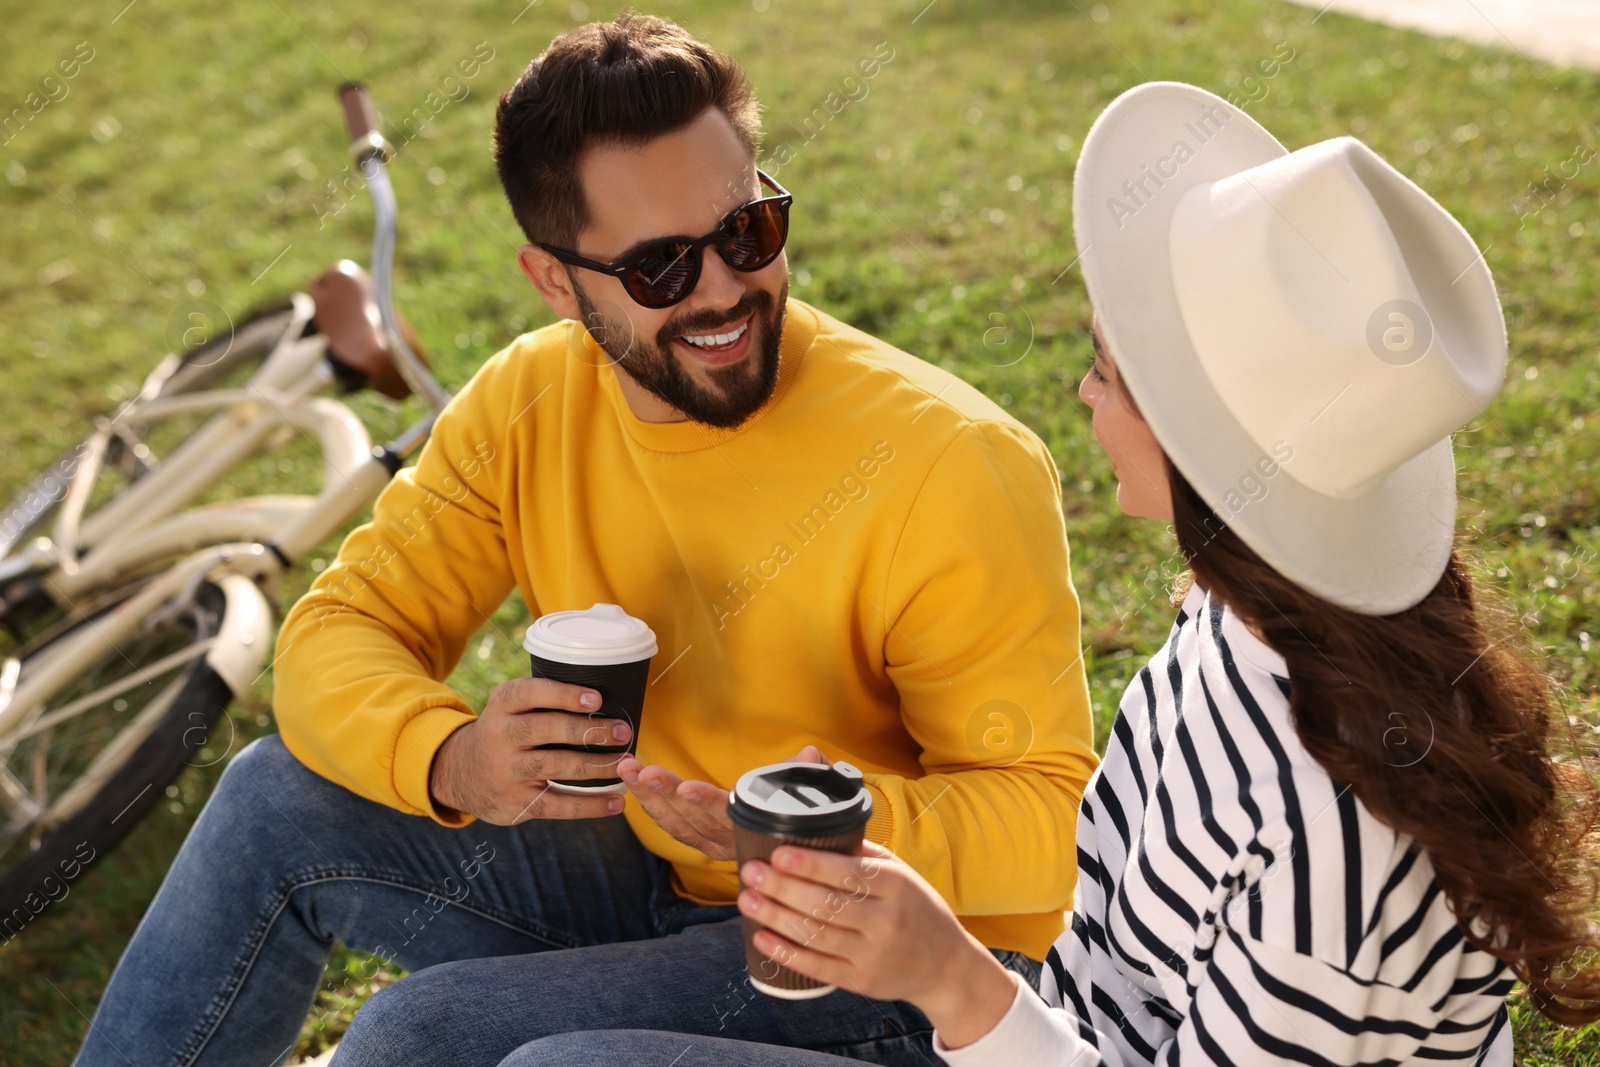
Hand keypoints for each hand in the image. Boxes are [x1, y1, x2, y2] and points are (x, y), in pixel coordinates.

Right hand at [429, 676, 633, 824]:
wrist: (460, 774)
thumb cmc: (505, 733)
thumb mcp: (509, 709)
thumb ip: (543, 702)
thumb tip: (609, 699)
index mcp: (501, 705)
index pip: (528, 693)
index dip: (563, 695)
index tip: (596, 699)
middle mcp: (499, 735)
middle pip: (544, 729)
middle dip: (587, 731)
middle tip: (622, 732)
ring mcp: (505, 771)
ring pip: (553, 766)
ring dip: (595, 766)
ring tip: (625, 763)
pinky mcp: (514, 803)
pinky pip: (556, 805)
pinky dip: (589, 805)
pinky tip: (615, 803)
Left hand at [617, 744, 828, 862]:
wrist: (791, 839)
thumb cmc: (799, 804)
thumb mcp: (810, 787)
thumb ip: (805, 772)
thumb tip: (811, 755)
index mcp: (754, 828)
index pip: (728, 816)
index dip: (706, 802)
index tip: (685, 786)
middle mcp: (729, 842)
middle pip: (692, 820)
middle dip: (664, 793)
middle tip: (642, 770)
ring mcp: (710, 843)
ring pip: (674, 824)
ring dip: (648, 796)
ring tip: (628, 769)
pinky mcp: (697, 838)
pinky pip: (669, 824)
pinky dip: (649, 803)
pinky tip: (632, 782)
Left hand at [736, 840, 1017, 1048]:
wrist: (946, 966)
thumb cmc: (916, 908)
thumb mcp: (901, 873)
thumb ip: (862, 854)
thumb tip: (814, 830)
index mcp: (896, 885)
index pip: (847, 872)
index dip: (809, 864)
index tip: (777, 853)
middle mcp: (886, 920)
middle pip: (824, 903)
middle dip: (781, 887)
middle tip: (750, 872)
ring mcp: (873, 954)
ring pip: (815, 934)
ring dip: (775, 916)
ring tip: (747, 899)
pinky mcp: (861, 981)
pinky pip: (817, 966)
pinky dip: (785, 952)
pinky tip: (761, 937)